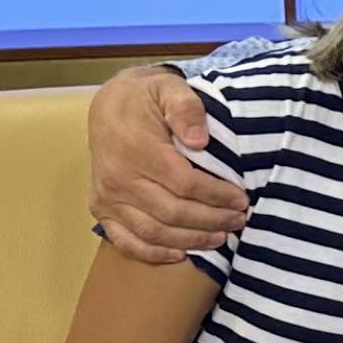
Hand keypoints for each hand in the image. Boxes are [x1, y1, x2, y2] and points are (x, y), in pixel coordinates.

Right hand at [89, 66, 246, 265]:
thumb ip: (186, 108)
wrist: (108, 106)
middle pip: (172, 212)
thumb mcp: (169, 88)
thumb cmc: (145, 98)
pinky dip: (152, 253)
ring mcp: (107, 197)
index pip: (185, 183)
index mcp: (137, 149)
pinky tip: (180, 255)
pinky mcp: (101, 208)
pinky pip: (124, 240)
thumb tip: (201, 140)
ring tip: (220, 238)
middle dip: (211, 220)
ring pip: (153, 231)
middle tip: (238, 221)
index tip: (241, 199)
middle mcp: (118, 178)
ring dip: (190, 240)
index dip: (216, 196)